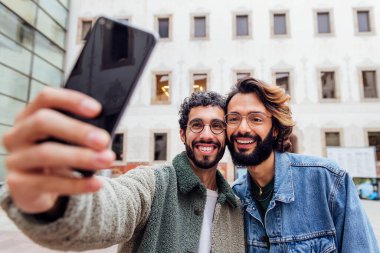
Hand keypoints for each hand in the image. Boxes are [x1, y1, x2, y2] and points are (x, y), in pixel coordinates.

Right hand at [2, 87, 114, 212]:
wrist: (37, 190)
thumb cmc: (57, 156)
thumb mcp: (66, 141)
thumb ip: (80, 132)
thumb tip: (106, 133)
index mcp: (30, 116)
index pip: (45, 98)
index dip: (71, 100)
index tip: (97, 109)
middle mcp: (17, 134)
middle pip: (43, 122)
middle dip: (77, 130)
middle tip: (104, 140)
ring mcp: (15, 159)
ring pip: (45, 153)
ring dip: (80, 157)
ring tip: (106, 160)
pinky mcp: (18, 183)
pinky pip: (48, 182)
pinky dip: (76, 184)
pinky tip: (96, 183)